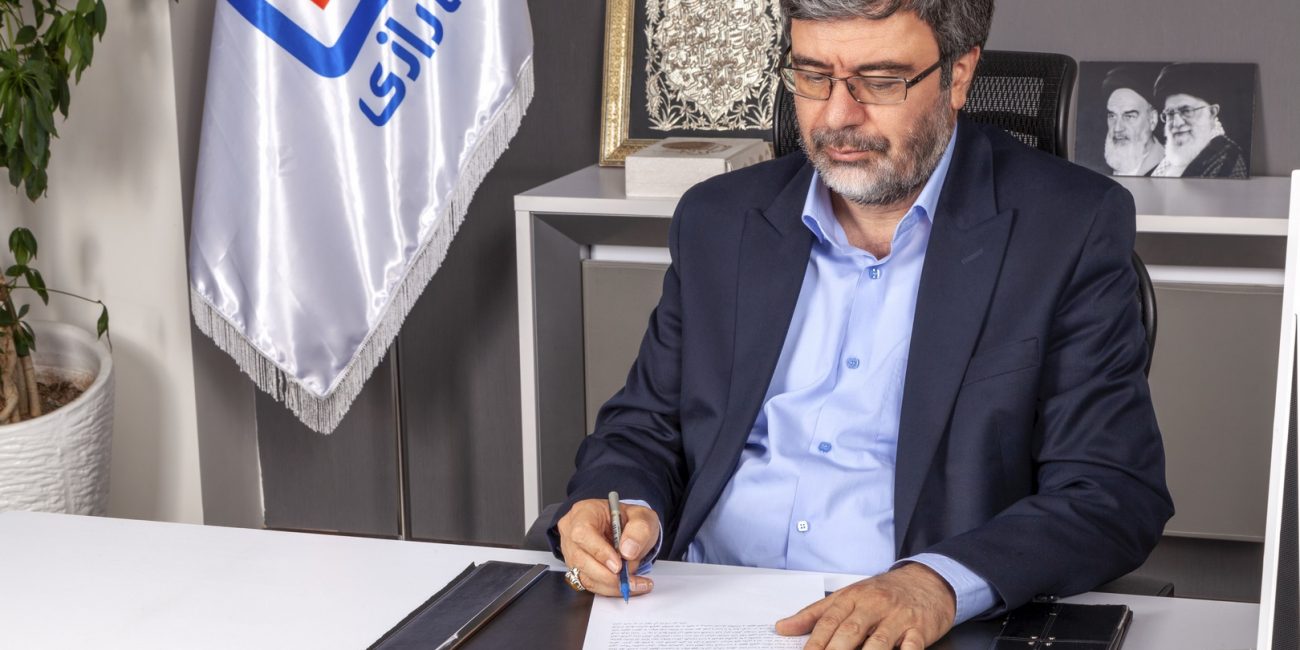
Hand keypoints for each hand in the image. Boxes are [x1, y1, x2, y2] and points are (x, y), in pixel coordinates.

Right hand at [556, 498, 658, 596]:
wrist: (625, 527)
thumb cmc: (628, 519)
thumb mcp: (642, 516)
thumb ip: (639, 530)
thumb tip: (628, 552)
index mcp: (584, 513)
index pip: (582, 533)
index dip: (599, 552)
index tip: (618, 565)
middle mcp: (572, 533)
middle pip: (581, 559)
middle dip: (608, 575)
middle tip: (631, 579)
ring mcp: (572, 553)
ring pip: (585, 576)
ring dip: (612, 585)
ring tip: (636, 584)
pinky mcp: (578, 569)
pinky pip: (591, 584)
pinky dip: (612, 589)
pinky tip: (630, 586)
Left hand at [775, 563, 955, 648]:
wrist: (927, 582)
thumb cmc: (882, 593)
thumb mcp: (847, 596)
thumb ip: (815, 614)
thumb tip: (782, 627)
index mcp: (852, 597)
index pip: (828, 621)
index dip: (814, 643)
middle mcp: (874, 604)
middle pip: (850, 632)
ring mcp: (898, 617)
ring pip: (878, 641)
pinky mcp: (920, 628)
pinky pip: (911, 646)